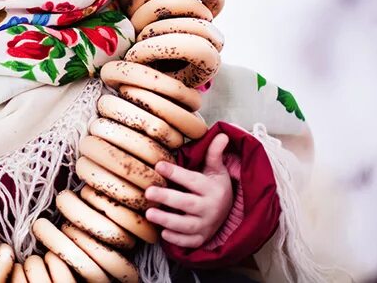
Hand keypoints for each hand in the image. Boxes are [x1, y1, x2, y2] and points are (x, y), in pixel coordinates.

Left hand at [145, 133, 232, 247]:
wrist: (228, 213)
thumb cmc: (215, 186)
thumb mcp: (217, 170)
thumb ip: (214, 154)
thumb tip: (221, 134)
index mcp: (212, 188)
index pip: (192, 180)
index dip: (176, 173)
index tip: (158, 165)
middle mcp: (210, 208)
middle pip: (187, 203)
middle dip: (167, 198)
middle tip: (148, 192)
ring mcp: (206, 225)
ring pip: (186, 225)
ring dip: (167, 220)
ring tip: (149, 213)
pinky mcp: (201, 238)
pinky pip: (189, 241)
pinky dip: (177, 239)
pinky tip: (162, 233)